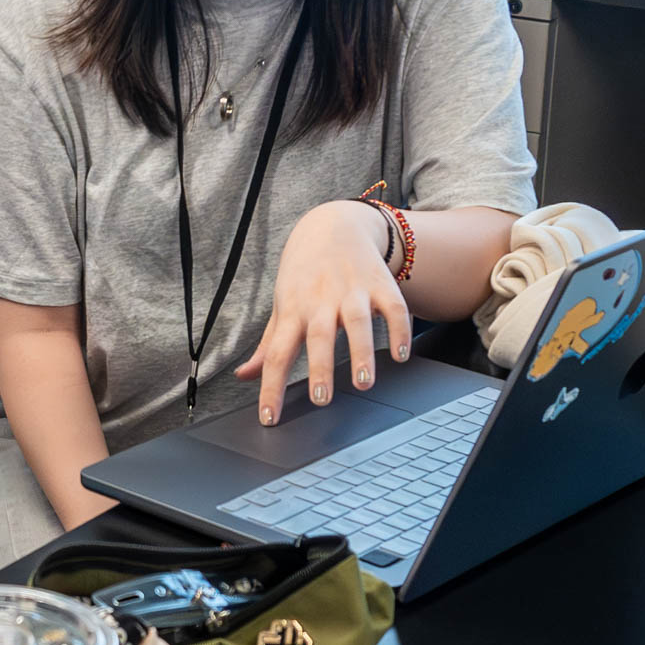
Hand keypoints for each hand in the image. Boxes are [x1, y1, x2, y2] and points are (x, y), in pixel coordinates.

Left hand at [236, 200, 412, 424]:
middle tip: (321, 399)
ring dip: (361, 352)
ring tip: (364, 382)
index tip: (269, 418)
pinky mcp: (380, 284)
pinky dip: (399, 331)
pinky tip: (400, 355)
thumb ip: (267, 345)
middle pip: (318, 336)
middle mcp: (320, 301)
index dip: (270, 387)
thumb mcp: (282, 306)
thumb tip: (244, 376)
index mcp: (292, 311)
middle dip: (320, 368)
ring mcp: (352, 291)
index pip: (276, 353)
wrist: (332, 226)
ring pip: (357, 323)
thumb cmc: (303, 275)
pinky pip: (393, 308)